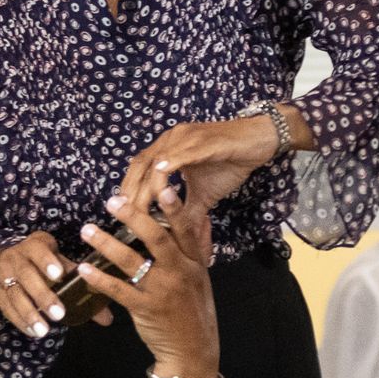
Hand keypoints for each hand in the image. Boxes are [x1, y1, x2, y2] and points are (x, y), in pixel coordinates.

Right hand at [0, 231, 108, 337]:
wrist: (4, 257)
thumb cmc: (40, 260)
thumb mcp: (58, 261)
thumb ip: (81, 282)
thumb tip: (107, 317)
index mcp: (33, 246)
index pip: (38, 250)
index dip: (47, 261)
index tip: (59, 274)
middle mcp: (14, 259)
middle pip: (26, 276)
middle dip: (42, 295)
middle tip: (59, 314)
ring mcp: (2, 277)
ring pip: (14, 294)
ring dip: (29, 314)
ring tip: (44, 331)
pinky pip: (6, 308)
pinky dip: (20, 321)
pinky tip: (33, 332)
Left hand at [74, 186, 217, 377]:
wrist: (193, 351)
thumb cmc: (195, 311)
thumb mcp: (203, 277)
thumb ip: (200, 246)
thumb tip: (202, 216)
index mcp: (193, 262)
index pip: (184, 229)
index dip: (174, 207)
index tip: (162, 186)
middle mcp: (179, 273)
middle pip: (156, 239)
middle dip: (133, 217)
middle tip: (112, 201)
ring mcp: (162, 291)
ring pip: (132, 262)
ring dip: (107, 244)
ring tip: (87, 230)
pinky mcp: (146, 309)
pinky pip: (119, 290)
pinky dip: (100, 279)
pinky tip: (85, 269)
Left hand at [113, 114, 286, 222]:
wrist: (258, 141)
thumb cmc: (229, 163)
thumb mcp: (204, 195)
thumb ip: (188, 212)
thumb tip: (181, 239)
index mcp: (168, 148)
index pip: (139, 168)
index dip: (127, 189)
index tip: (120, 212)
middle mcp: (171, 139)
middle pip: (141, 165)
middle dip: (131, 191)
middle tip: (123, 216)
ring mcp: (186, 137)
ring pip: (158, 161)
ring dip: (147, 185)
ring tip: (140, 208)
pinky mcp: (203, 140)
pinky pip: (183, 153)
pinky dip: (170, 164)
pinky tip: (162, 177)